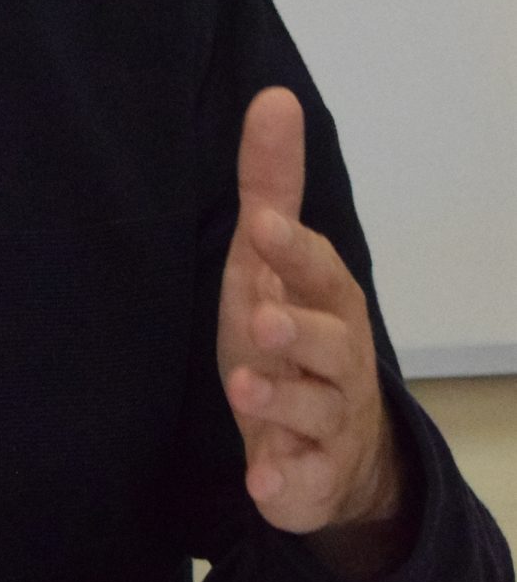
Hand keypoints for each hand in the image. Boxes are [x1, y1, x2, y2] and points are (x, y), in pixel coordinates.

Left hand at [218, 88, 406, 563]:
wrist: (328, 453)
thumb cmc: (291, 341)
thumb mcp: (269, 266)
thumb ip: (270, 188)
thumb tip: (273, 97)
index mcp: (327, 304)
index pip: (317, 272)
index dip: (294, 251)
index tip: (262, 225)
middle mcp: (338, 362)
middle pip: (331, 343)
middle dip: (300, 331)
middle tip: (262, 320)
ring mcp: (327, 422)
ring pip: (315, 411)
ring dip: (281, 401)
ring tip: (244, 387)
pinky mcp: (309, 478)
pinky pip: (302, 483)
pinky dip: (284, 484)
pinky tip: (262, 484)